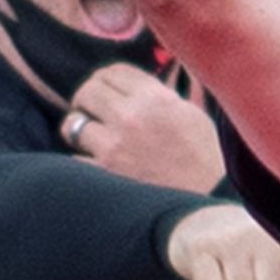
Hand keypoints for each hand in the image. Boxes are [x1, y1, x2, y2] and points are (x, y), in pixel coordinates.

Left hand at [66, 64, 229, 191]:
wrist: (205, 207)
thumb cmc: (205, 163)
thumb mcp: (192, 116)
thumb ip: (162, 96)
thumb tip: (140, 85)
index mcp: (156, 98)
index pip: (114, 72)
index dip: (106, 78)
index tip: (105, 88)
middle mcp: (131, 116)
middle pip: (88, 91)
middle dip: (87, 99)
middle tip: (90, 110)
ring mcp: (114, 146)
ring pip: (73, 123)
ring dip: (79, 128)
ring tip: (88, 136)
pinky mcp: (104, 174)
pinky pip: (76, 158)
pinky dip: (83, 160)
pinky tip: (95, 163)